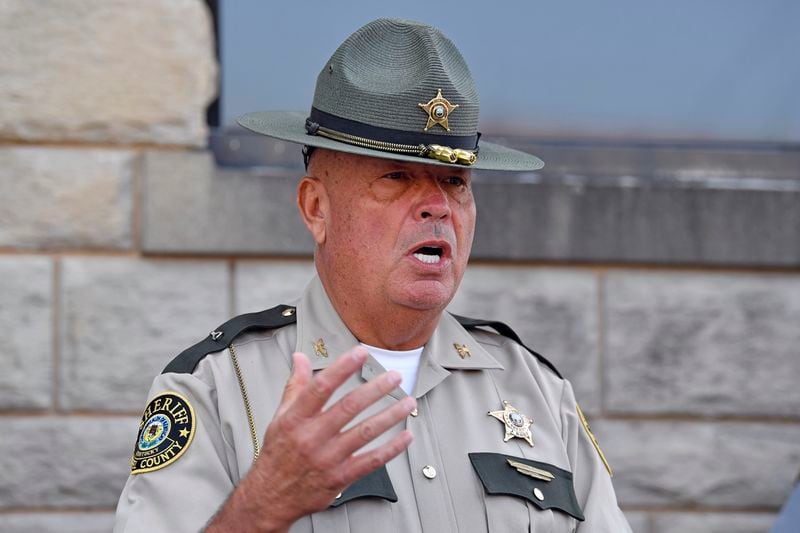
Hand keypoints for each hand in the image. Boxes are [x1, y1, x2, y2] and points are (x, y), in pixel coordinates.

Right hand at [207, 346, 414, 531]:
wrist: (270, 496)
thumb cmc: (278, 454)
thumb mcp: (281, 416)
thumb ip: (296, 386)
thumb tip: (300, 358)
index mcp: (297, 418)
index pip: (321, 387)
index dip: (342, 368)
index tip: (360, 353)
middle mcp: (312, 437)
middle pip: (349, 407)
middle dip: (376, 389)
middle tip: (395, 376)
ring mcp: (328, 458)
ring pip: (365, 432)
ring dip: (390, 415)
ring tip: (408, 402)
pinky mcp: (340, 477)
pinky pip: (371, 461)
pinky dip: (391, 448)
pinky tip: (405, 436)